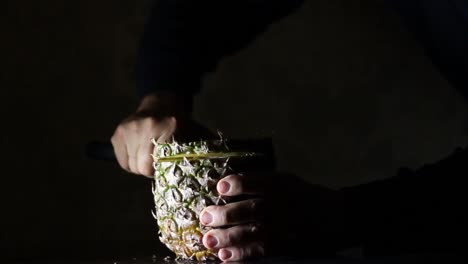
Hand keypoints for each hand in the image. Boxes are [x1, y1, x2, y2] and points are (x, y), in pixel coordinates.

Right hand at [111, 92, 212, 176]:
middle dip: (150, 169)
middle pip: (141, 167)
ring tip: (149, 155)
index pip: (155, 166)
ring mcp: (129, 128)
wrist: (161, 104)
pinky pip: (122, 160)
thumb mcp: (195, 136)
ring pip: (130, 165)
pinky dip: (130, 161)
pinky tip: (139, 152)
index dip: (161, 170)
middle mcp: (146, 125)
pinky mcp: (118, 132)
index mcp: (168, 126)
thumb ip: (201, 153)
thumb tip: (212, 173)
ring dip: (140, 165)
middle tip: (158, 162)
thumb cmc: (180, 125)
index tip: (167, 166)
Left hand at [200, 172, 345, 261]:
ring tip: (209, 241)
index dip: (238, 184)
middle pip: (253, 210)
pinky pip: (263, 253)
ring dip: (229, 238)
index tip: (220, 187)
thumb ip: (261, 182)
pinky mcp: (288, 248)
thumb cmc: (304, 195)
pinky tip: (225, 256)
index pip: (258, 182)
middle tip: (205, 217)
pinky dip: (242, 255)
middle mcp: (285, 206)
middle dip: (226, 214)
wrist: (337, 217)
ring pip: (255, 234)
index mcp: (283, 185)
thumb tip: (226, 186)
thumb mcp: (287, 180)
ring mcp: (287, 229)